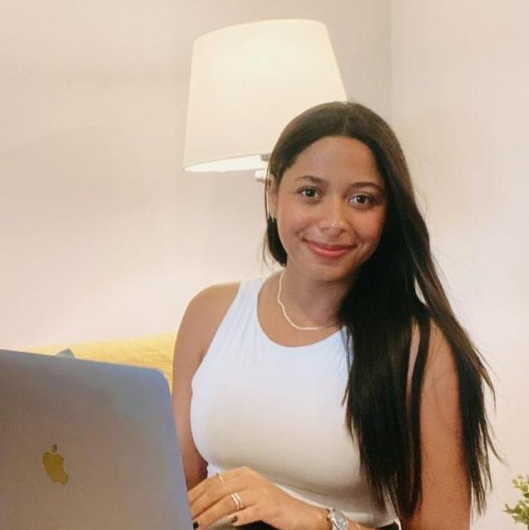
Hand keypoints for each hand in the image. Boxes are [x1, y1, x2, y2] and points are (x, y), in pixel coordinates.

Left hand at [188, 466, 328, 529]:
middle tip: (186, 516)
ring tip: (198, 524)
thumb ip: (229, 494)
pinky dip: (234, 519)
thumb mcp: (249, 494)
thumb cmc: (271, 505)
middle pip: (217, 490)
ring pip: (227, 501)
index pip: (213, 481)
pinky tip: (227, 524)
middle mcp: (250, 479)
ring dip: (209, 515)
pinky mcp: (267, 506)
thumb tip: (202, 502)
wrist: (299, 515)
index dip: (196, 493)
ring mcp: (259, 491)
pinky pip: (246, 512)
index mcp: (244, 473)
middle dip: (198, 504)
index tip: (183, 504)